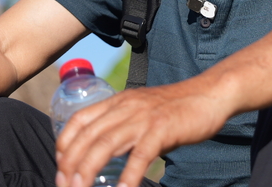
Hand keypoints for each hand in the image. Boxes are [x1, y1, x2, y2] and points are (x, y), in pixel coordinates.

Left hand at [54, 79, 232, 186]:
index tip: (61, 167)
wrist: (210, 94)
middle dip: (70, 165)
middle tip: (65, 186)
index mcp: (119, 101)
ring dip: (87, 171)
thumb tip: (104, 155)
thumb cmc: (177, 108)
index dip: (64, 145)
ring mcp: (144, 118)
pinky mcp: (162, 129)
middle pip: (87, 136)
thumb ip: (123, 127)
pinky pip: (139, 156)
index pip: (79, 120)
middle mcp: (126, 107)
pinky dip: (127, 177)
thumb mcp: (143, 111)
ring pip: (105, 145)